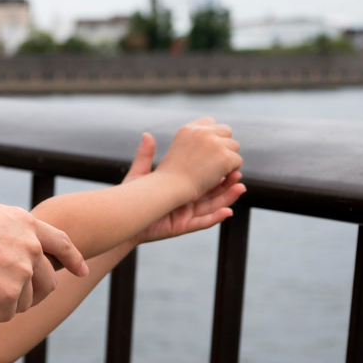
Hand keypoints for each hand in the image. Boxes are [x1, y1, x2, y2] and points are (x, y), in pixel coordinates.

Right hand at [0, 193, 88, 324]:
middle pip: (47, 280)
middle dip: (35, 295)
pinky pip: (8, 314)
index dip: (73, 258)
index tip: (81, 271)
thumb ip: (2, 232)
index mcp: (26, 223)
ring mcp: (23, 270)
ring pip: (27, 301)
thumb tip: (4, 247)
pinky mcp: (8, 293)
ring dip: (8, 306)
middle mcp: (31, 246)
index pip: (61, 242)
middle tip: (14, 302)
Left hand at [123, 132, 246, 243]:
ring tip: (240, 188)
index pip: (201, 178)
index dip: (214, 170)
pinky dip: (215, 219)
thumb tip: (147, 134)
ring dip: (227, 198)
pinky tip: (227, 212)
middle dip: (227, 184)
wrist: (122, 218)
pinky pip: (202, 224)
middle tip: (238, 173)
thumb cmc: (129, 197)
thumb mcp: (139, 175)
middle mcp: (184, 202)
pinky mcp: (181, 227)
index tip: (225, 157)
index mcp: (177, 189)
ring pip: (211, 207)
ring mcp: (184, 215)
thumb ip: (145, 157)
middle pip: (211, 193)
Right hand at [154, 117, 243, 200]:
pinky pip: (238, 161)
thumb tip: (147, 135)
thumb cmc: (163, 178)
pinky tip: (221, 177)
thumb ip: (159, 147)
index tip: (209, 148)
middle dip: (224, 144)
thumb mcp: (162, 157)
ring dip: (229, 157)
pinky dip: (232, 170)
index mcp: (188, 129)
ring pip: (235, 146)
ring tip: (217, 170)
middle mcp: (202, 132)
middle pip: (226, 130)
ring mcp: (215, 144)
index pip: (210, 122)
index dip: (212, 135)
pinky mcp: (225, 158)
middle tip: (216, 161)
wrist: (168, 190)